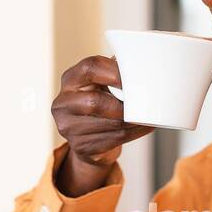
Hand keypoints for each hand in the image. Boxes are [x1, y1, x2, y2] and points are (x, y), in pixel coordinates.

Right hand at [52, 54, 153, 196]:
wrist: (89, 140)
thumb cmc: (100, 104)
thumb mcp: (102, 85)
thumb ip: (116, 72)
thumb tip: (144, 64)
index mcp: (70, 80)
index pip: (90, 68)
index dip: (114, 72)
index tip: (131, 80)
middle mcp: (62, 103)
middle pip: (95, 102)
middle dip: (122, 105)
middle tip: (142, 104)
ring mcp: (68, 127)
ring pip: (109, 124)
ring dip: (133, 121)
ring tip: (149, 117)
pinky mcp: (80, 147)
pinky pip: (113, 139)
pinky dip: (134, 133)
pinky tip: (144, 127)